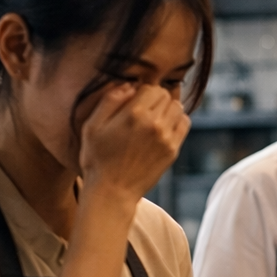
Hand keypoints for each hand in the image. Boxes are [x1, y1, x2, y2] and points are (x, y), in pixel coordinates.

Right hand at [78, 82, 189, 201]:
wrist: (112, 192)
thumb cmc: (97, 159)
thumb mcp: (92, 126)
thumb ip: (110, 100)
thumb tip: (129, 84)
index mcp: (133, 114)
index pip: (152, 88)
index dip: (142, 91)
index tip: (134, 101)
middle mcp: (154, 124)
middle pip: (166, 96)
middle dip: (155, 99)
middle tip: (143, 110)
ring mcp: (166, 138)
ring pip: (178, 108)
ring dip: (167, 108)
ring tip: (153, 118)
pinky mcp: (172, 150)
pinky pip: (184, 124)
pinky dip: (177, 121)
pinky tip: (163, 128)